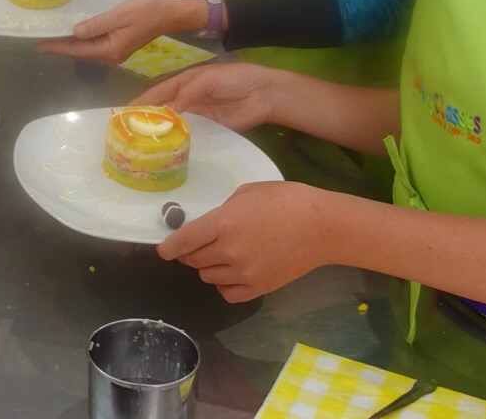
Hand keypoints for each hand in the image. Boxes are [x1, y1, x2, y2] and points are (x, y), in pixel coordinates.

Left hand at [36, 0, 202, 63]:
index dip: (57, 47)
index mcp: (110, 49)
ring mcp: (117, 51)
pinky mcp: (120, 44)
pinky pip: (96, 43)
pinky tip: (76, 30)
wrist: (171, 13)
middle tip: (41, 36)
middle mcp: (111, 55)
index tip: (39, 45)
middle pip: (81, 51)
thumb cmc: (147, 11)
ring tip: (54, 33)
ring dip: (71, 42)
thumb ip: (96, 25)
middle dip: (61, 45)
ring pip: (88, 48)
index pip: (77, 50)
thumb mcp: (119, 15)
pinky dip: (84, 38)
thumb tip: (74, 32)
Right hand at [131, 62, 276, 131]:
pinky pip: (191, 134)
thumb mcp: (207, 79)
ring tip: (144, 143)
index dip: (143, 101)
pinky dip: (180, 140)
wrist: (263, 94)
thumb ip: (187, 93)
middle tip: (130, 132)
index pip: (159, 91)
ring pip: (175, 124)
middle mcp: (188, 98)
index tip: (125, 111)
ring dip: (163, 132)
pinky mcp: (210, 129)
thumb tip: (167, 110)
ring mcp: (199, 115)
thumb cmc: (235, 78)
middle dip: (148, 119)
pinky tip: (169, 149)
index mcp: (185, 81)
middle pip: (164, 109)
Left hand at [159, 181, 332, 302]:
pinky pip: (227, 292)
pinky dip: (224, 284)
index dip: (169, 247)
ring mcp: (243, 273)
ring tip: (219, 254)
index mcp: (223, 223)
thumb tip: (210, 226)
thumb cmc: (285, 200)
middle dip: (188, 253)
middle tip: (195, 245)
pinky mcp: (258, 288)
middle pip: (193, 260)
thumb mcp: (246, 193)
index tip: (164, 250)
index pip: (183, 241)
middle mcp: (228, 251)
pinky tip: (230, 272)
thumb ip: (223, 211)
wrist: (321, 226)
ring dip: (207, 266)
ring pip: (208, 276)